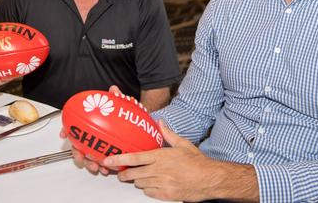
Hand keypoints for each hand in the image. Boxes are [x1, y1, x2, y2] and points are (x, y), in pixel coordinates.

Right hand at [59, 84, 123, 175]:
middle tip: (81, 156)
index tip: (64, 134)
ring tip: (95, 166)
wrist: (141, 125)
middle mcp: (92, 135)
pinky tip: (106, 169)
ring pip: (87, 156)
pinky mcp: (107, 154)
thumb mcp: (123, 104)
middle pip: (77, 145)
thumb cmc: (127, 114)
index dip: (67, 129)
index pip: (75, 126)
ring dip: (88, 163)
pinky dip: (102, 167)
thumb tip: (114, 90)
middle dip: (76, 153)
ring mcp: (98, 145)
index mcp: (92, 123)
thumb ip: (117, 97)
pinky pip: (101, 162)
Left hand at [103, 121, 231, 201]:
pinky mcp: (165, 195)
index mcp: (161, 156)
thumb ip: (168, 134)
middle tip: (122, 172)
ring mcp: (161, 183)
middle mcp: (158, 170)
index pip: (134, 158)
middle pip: (132, 173)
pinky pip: (148, 193)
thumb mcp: (183, 144)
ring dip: (138, 180)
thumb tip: (160, 123)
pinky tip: (153, 184)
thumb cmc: (197, 162)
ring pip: (139, 184)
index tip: (108, 160)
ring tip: (141, 177)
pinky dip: (147, 189)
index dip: (119, 160)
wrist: (209, 179)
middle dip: (124, 174)